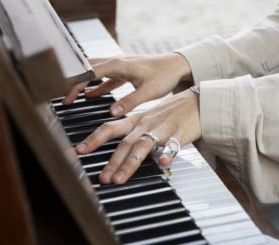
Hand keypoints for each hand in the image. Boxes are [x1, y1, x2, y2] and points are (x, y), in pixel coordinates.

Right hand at [62, 52, 191, 116]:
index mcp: (118, 64)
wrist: (179, 65)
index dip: (75, 82)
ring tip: (71, 98)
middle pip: (88, 69)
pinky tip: (90, 96)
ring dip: (83, 82)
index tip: (64, 93)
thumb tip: (112, 113)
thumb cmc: (165, 76)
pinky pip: (106, 77)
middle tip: (62, 96)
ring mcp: (120, 65)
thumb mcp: (148, 91)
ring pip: (95, 71)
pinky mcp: (125, 71)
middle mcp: (116, 61)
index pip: (90, 72)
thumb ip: (129, 102)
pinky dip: (96, 85)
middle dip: (74, 81)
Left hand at [75, 88, 201, 184]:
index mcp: (137, 120)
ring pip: (144, 145)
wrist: (199, 100)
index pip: (110, 128)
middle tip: (102, 178)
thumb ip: (131, 130)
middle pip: (125, 142)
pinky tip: (162, 162)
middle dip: (112, 162)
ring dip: (130, 162)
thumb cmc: (172, 111)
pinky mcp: (181, 133)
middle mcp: (147, 124)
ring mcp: (163, 128)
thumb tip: (113, 148)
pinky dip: (167, 153)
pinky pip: (173, 144)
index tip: (78, 152)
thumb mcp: (148, 117)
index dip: (93, 140)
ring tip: (120, 178)